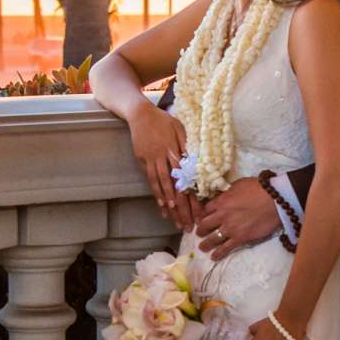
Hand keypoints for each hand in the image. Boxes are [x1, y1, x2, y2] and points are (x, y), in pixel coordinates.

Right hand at [128, 100, 193, 227]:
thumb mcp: (180, 129)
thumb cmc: (164, 120)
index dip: (194, 199)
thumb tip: (199, 165)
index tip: (200, 215)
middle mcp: (166, 157)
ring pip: (163, 187)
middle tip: (187, 226)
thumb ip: (189, 146)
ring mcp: (153, 160)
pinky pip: (151, 180)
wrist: (140, 113)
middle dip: (182, 209)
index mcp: (178, 150)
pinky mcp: (143, 160)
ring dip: (169, 205)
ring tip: (175, 221)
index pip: (189, 181)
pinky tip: (162, 206)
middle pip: (176, 188)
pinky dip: (157, 194)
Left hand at [198, 175, 282, 256]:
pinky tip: (214, 257)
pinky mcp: (240, 238)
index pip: (205, 210)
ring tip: (202, 247)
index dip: (202, 214)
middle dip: (200, 230)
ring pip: (212, 239)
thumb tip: (224, 195)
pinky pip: (226, 248)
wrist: (274, 201)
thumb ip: (228, 192)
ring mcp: (230, 229)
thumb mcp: (238, 184)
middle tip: (199, 233)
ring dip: (206, 244)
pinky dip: (218, 253)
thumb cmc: (258, 189)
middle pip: (205, 225)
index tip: (201, 218)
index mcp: (221, 202)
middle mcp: (222, 216)